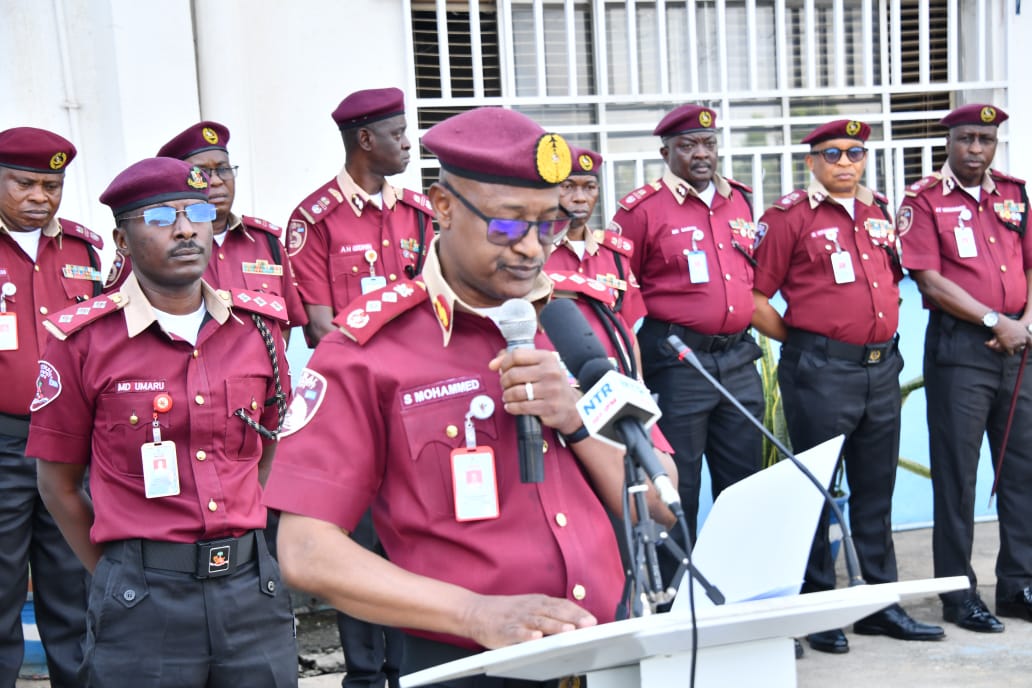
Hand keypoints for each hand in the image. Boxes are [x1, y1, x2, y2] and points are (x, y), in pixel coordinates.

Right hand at [461, 593, 597, 648]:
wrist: (475, 611)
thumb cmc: (506, 611)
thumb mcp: (530, 606)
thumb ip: (549, 612)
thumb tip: (574, 621)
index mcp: (538, 602)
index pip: (562, 604)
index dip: (578, 612)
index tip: (593, 620)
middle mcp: (530, 608)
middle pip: (555, 612)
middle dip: (573, 618)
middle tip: (588, 625)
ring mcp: (518, 619)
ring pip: (539, 621)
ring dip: (555, 626)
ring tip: (568, 631)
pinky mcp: (505, 630)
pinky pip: (517, 633)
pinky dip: (527, 636)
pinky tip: (536, 639)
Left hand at [489, 349, 581, 434]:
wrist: (572, 406)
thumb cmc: (551, 385)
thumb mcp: (540, 367)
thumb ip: (517, 361)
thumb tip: (493, 364)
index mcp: (548, 358)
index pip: (516, 355)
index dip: (504, 363)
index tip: (501, 370)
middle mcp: (551, 372)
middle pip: (513, 374)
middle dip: (504, 382)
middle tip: (505, 386)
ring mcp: (551, 391)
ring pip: (515, 392)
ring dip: (506, 396)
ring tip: (508, 397)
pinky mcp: (549, 407)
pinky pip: (521, 407)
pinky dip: (511, 407)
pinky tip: (511, 406)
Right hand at [986, 318, 1031, 354]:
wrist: (1001, 324)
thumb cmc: (1009, 323)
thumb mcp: (1020, 325)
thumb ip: (1023, 330)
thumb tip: (1025, 333)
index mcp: (1026, 335)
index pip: (1031, 343)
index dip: (1029, 345)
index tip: (1028, 346)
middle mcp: (1022, 340)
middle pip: (1023, 347)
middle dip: (1020, 346)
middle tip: (1015, 343)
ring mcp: (1016, 344)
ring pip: (1017, 350)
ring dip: (1014, 348)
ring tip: (1010, 345)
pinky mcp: (1009, 347)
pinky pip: (1011, 353)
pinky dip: (1009, 352)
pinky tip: (1007, 349)